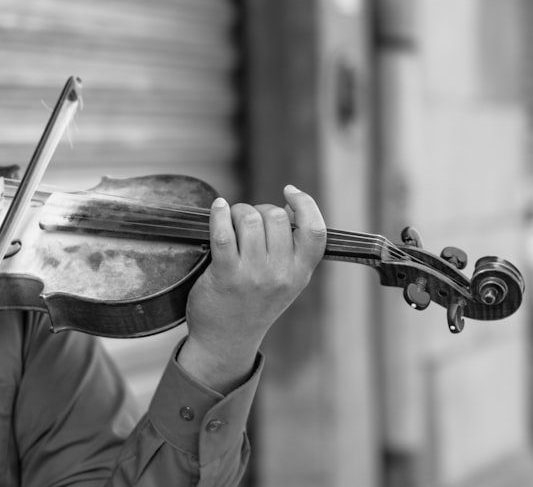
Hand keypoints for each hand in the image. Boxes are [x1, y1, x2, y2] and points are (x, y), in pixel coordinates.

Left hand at [178, 185, 326, 392]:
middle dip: (259, 209)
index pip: (316, 232)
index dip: (306, 204)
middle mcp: (281, 274)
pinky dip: (218, 214)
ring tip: (230, 222)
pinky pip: (223, 233)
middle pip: (276, 217)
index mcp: (300, 274)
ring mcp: (253, 275)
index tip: (289, 192)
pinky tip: (217, 207)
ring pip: (249, 219)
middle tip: (247, 219)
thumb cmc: (254, 304)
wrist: (226, 341)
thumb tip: (287, 206)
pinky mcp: (225, 276)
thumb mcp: (286, 282)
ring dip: (237, 212)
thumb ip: (292, 250)